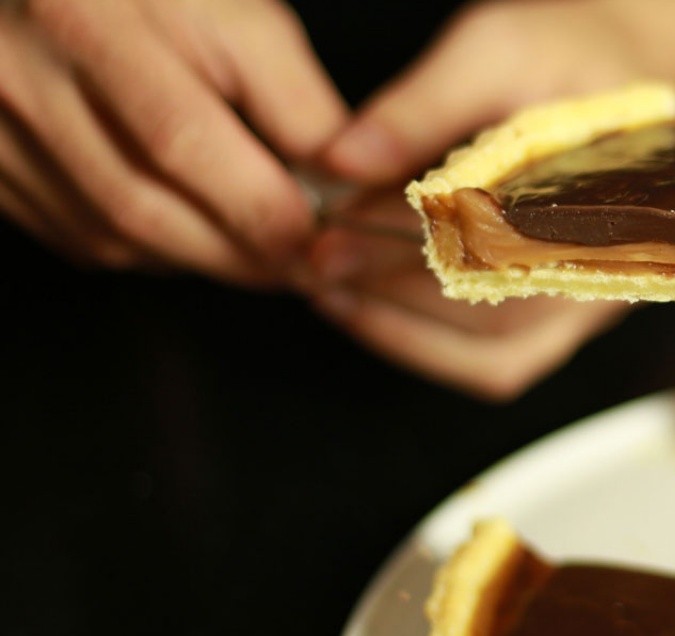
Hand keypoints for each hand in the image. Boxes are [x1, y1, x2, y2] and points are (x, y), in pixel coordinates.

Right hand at [0, 0, 347, 285]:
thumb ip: (290, 97)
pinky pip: (81, 238)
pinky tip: (193, 229)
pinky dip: (152, 251)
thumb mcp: (231, 14)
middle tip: (302, 267)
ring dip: (201, 258)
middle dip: (238, 253)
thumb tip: (335, 184)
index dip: (257, 206)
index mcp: (88, 22)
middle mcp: (23, 80)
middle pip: (141, 207)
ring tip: (259, 249)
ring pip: (112, 237)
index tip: (317, 238)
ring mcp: (0, 133)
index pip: (180, 140)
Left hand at [304, 0, 674, 397]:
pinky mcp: (566, 317)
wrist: (617, 76)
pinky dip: (430, 351)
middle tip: (315, 264)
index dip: (405, 242)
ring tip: (332, 291)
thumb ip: (421, 105)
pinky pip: (502, 364)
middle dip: (393, 291)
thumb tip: (340, 161)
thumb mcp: (496, 50)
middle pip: (496, 308)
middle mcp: (610, 260)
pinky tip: (373, 312)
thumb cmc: (567, 56)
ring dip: (403, 331)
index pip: (497, 237)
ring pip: (498, 353)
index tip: (331, 230)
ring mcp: (590, 298)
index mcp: (608, 190)